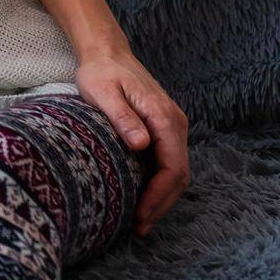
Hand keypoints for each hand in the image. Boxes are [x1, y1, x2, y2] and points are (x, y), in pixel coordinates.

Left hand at [74, 49, 190, 237]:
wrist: (106, 52)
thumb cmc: (101, 72)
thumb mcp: (103, 91)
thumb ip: (121, 117)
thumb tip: (141, 144)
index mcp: (164, 117)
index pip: (172, 166)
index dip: (158, 195)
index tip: (140, 214)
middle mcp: (175, 124)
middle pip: (179, 174)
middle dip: (161, 203)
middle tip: (139, 227)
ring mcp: (171, 127)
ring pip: (175, 171)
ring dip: (161, 197)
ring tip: (140, 220)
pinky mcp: (162, 129)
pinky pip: (167, 162)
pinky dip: (158, 183)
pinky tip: (141, 196)